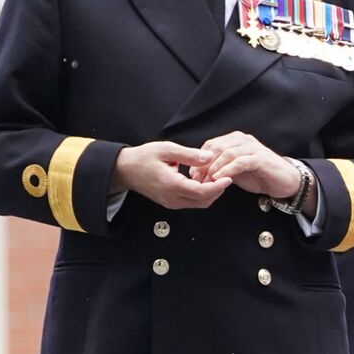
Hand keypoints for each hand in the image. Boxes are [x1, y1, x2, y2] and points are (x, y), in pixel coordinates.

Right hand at [111, 142, 229, 209]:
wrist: (125, 170)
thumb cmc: (143, 158)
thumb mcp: (167, 150)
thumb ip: (189, 155)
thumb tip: (209, 157)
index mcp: (171, 185)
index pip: (202, 192)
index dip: (218, 186)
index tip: (228, 178)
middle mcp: (172, 198)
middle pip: (203, 201)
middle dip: (217, 191)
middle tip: (225, 175)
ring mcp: (171, 203)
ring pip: (198, 203)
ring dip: (210, 193)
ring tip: (216, 177)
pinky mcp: (170, 202)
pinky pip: (191, 202)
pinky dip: (201, 194)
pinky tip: (204, 180)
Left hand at [195, 131, 300, 199]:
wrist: (285, 181)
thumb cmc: (259, 175)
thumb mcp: (235, 171)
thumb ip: (220, 168)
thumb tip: (199, 173)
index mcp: (235, 140)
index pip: (211, 145)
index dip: (199, 159)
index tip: (193, 174)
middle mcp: (243, 140)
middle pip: (216, 148)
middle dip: (204, 165)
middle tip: (197, 179)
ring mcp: (252, 148)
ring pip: (227, 154)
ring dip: (214, 168)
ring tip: (207, 181)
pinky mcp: (260, 158)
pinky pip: (240, 162)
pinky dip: (227, 170)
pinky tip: (219, 179)